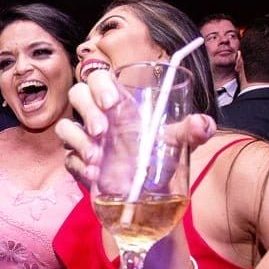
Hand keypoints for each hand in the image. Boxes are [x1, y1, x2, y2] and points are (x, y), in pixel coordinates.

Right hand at [57, 68, 214, 187]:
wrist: (150, 190)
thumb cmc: (158, 154)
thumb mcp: (176, 141)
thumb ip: (191, 131)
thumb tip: (202, 124)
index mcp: (119, 102)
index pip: (99, 78)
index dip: (100, 85)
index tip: (112, 102)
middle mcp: (98, 115)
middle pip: (77, 94)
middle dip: (87, 110)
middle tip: (102, 130)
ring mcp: (85, 139)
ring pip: (66, 127)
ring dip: (78, 140)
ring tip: (97, 158)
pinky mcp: (79, 163)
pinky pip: (69, 159)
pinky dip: (78, 166)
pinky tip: (94, 175)